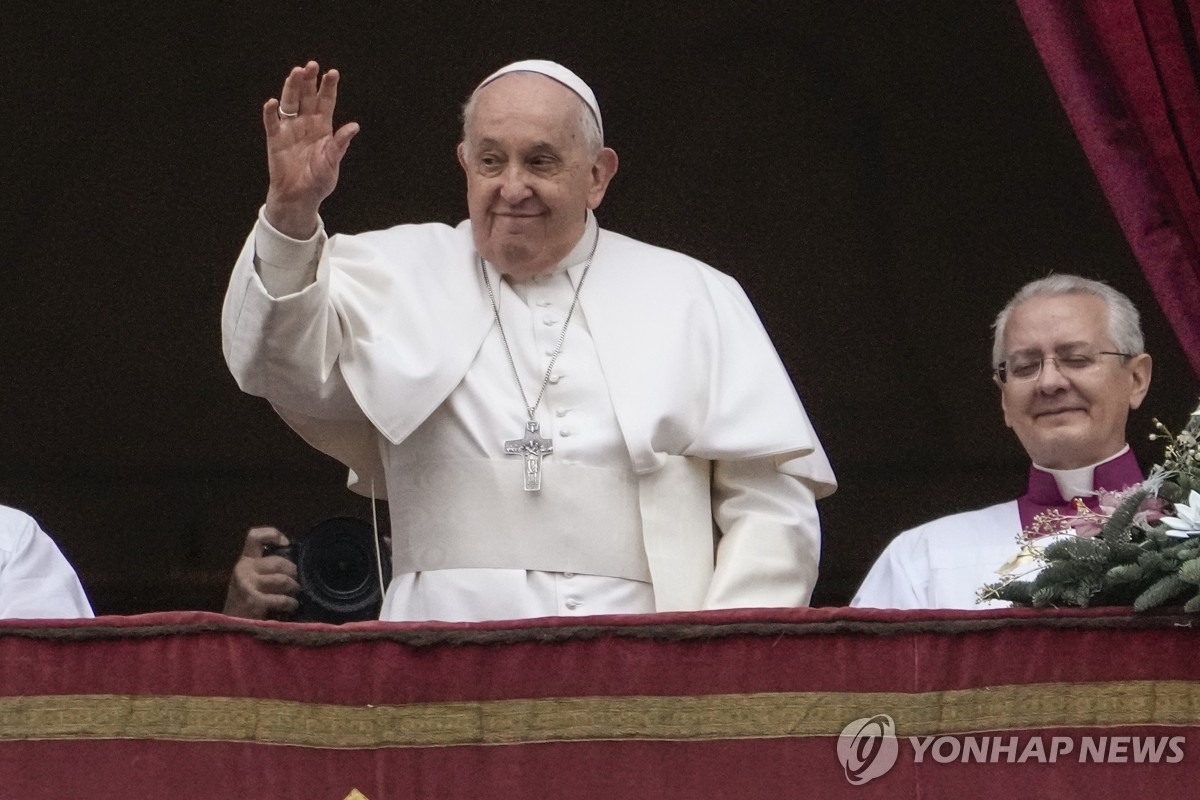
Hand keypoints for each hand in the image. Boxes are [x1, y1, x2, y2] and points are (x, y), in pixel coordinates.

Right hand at [223, 526, 301, 618]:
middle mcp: (244, 569)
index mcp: (244, 562)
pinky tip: (291, 607)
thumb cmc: (245, 604)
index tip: (286, 543)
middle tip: (297, 582)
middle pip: (278, 561)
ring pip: (283, 579)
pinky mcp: (254, 600)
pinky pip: (282, 598)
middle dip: (293, 572)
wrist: (230, 628)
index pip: (254, 536)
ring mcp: (248, 584)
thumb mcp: (250, 580)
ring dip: (294, 588)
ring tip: (295, 595)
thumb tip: (294, 562)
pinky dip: (291, 603)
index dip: (273, 534)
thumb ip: (265, 569)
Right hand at [262, 61, 359, 238]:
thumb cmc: (319, 180)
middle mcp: (306, 123)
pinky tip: (272, 102)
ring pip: (290, 103)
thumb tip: (354, 126)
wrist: (300, 197)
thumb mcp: (332, 162)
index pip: (326, 101)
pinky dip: (270, 112)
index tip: (332, 72)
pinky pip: (272, 122)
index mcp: (323, 127)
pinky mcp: (275, 139)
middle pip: (307, 96)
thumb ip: (340, 144)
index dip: (328, 87)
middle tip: (312, 65)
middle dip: (309, 81)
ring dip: (291, 88)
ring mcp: (290, 129)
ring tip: (295, 73)